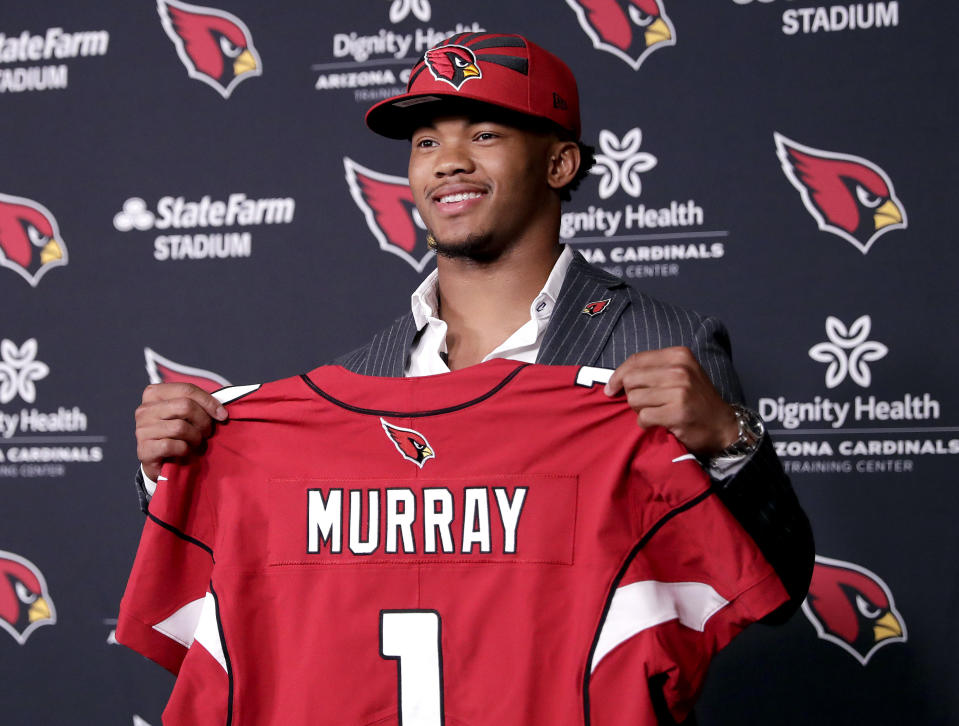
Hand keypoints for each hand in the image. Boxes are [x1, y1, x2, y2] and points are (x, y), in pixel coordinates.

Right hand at [135, 383, 226, 480]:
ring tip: (196, 443)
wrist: (162, 462)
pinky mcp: (144, 449)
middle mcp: (144, 409)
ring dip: (195, 438)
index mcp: (154, 394)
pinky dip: (185, 450)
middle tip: (207, 432)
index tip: (222, 415)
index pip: (187, 389)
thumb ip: (200, 404)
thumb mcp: (188, 414)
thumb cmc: (178, 434)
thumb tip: (222, 408)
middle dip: (203, 421)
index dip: (209, 402)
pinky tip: (185, 452)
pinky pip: (172, 445)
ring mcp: (141, 429)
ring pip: (180, 427)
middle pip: (185, 406)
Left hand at [603, 347, 738, 456]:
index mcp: (679, 355)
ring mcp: (680, 390)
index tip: (611, 387)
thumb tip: (616, 378)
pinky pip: (643, 417)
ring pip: (634, 399)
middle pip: (631, 380)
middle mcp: (679, 369)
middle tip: (646, 404)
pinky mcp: (677, 412)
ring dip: (639, 411)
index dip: (618, 375)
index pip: (635, 360)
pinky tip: (659, 423)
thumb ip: (652, 370)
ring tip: (656, 412)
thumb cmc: (696, 400)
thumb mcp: (680, 374)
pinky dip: (646, 424)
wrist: (723, 426)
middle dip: (631, 395)